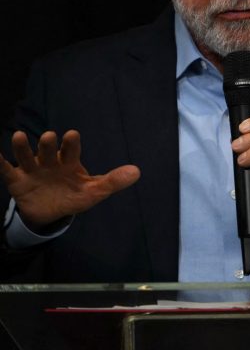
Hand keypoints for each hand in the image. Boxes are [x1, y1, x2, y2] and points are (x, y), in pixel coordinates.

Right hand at [0, 130, 140, 228]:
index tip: (72, 135)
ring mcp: (32, 170)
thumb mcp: (94, 191)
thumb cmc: (74, 196)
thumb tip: (137, 171)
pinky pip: (6, 170)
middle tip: (48, 138)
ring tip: (19, 136)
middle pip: (47, 150)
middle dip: (47, 144)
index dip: (71, 143)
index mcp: (69, 162)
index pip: (70, 150)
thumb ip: (113, 181)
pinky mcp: (17, 180)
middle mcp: (50, 161)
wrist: (51, 213)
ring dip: (22, 147)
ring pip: (26, 156)